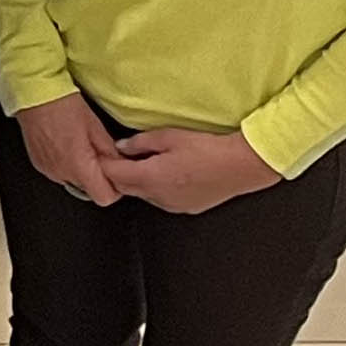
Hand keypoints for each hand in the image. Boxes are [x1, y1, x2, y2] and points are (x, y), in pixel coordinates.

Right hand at [12, 92, 127, 205]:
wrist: (34, 96)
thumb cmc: (63, 106)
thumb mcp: (96, 127)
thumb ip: (109, 151)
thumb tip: (119, 163)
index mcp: (78, 166)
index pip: (104, 197)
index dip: (114, 187)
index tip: (116, 173)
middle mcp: (61, 173)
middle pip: (89, 190)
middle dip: (97, 177)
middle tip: (100, 155)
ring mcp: (48, 170)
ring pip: (74, 182)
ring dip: (81, 171)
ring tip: (81, 147)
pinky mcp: (39, 164)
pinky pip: (59, 173)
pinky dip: (66, 165)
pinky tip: (66, 145)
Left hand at [109, 124, 282, 216]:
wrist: (243, 165)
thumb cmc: (209, 148)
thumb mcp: (169, 137)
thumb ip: (140, 142)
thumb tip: (121, 147)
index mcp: (150, 178)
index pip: (113, 175)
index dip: (104, 164)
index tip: (103, 154)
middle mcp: (158, 196)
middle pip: (124, 188)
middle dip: (118, 174)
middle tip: (121, 157)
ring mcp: (172, 206)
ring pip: (143, 195)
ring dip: (138, 182)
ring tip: (147, 162)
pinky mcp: (186, 209)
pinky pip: (161, 200)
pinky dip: (156, 189)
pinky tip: (167, 174)